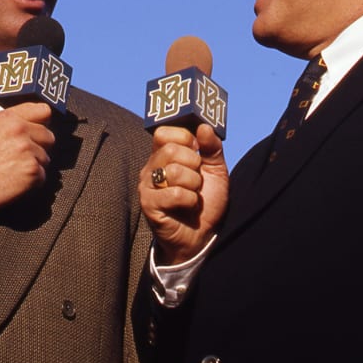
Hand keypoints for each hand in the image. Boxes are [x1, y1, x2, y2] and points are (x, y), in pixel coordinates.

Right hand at [0, 102, 54, 212]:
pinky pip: (42, 176)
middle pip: (49, 137)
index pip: (44, 111)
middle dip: (39, 148)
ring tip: (12, 171)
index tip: (37, 133)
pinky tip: (13, 182)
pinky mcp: (32, 170)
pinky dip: (32, 183)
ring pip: (45, 158)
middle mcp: (20, 130)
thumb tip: (31, 123)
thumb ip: (10, 123)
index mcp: (8, 117)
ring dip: (34, 167)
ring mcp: (27, 149)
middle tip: (19, 159)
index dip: (42, 124)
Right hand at [139, 124, 228, 264]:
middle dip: (194, 165)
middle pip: (171, 149)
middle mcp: (151, 168)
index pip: (164, 133)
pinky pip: (175, 193)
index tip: (197, 152)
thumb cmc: (206, 201)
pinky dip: (190, 201)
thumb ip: (212, 147)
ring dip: (194, 185)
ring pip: (174, 171)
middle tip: (196, 180)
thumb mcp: (216, 170)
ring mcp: (147, 186)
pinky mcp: (149, 205)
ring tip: (193, 195)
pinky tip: (189, 207)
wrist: (202, 236)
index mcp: (163, 155)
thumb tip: (204, 127)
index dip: (186, 138)